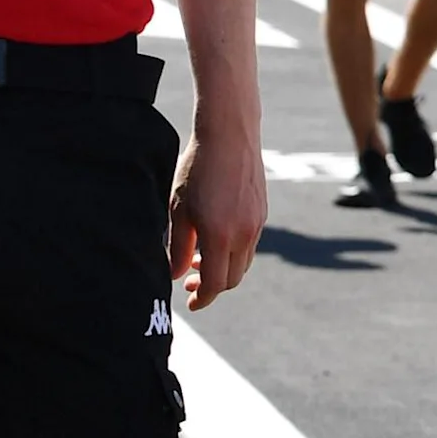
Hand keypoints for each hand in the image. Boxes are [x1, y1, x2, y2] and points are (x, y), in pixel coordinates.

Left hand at [167, 125, 265, 310]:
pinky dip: (233, 252)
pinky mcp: (262, 213)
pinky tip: (216, 237)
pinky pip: (249, 244)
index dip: (201, 298)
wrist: (229, 135)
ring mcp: (257, 224)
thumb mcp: (178, 209)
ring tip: (198, 257)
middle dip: (211, 287)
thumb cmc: (197, 169)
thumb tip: (174, 275)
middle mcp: (243, 234)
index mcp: (219, 236)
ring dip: (222, 269)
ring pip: (243, 263)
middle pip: (232, 279)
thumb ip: (176, 246)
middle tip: (189, 282)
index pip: (214, 284)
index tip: (189, 302)